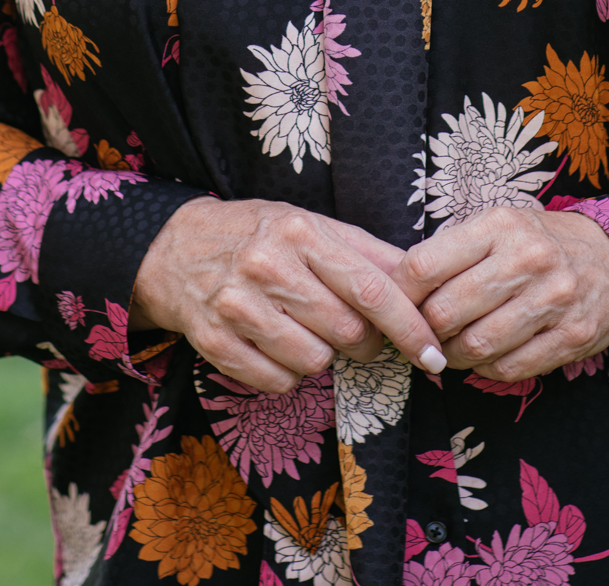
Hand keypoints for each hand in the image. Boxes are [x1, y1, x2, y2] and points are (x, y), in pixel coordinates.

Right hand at [131, 197, 447, 394]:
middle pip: (346, 331)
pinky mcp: (214, 342)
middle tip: (351, 331)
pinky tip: (273, 345)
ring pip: (314, 361)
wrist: (175, 249)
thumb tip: (421, 283)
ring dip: (320, 355)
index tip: (433, 353)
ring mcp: (237, 305)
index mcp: (301, 231)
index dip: (409, 327)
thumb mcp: (312, 226)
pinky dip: (286, 374)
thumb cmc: (259, 236)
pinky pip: (277, 382)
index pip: (370, 288)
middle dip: (362, 342)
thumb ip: (367, 253)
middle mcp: (268, 265)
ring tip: (302, 329)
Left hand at [391, 205, 608, 380]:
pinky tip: (484, 358)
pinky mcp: (572, 336)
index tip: (397, 304)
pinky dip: (487, 370)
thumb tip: (398, 288)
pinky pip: (509, 368)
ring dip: (452, 357)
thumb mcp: (498, 227)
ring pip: (476, 346)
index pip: (425, 264)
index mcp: (499, 225)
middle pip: (447, 311)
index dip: (401, 293)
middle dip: (425, 331)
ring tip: (449, 350)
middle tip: (422, 335)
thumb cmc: (538, 243)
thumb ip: (454, 251)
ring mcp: (553, 299)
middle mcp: (527, 258)